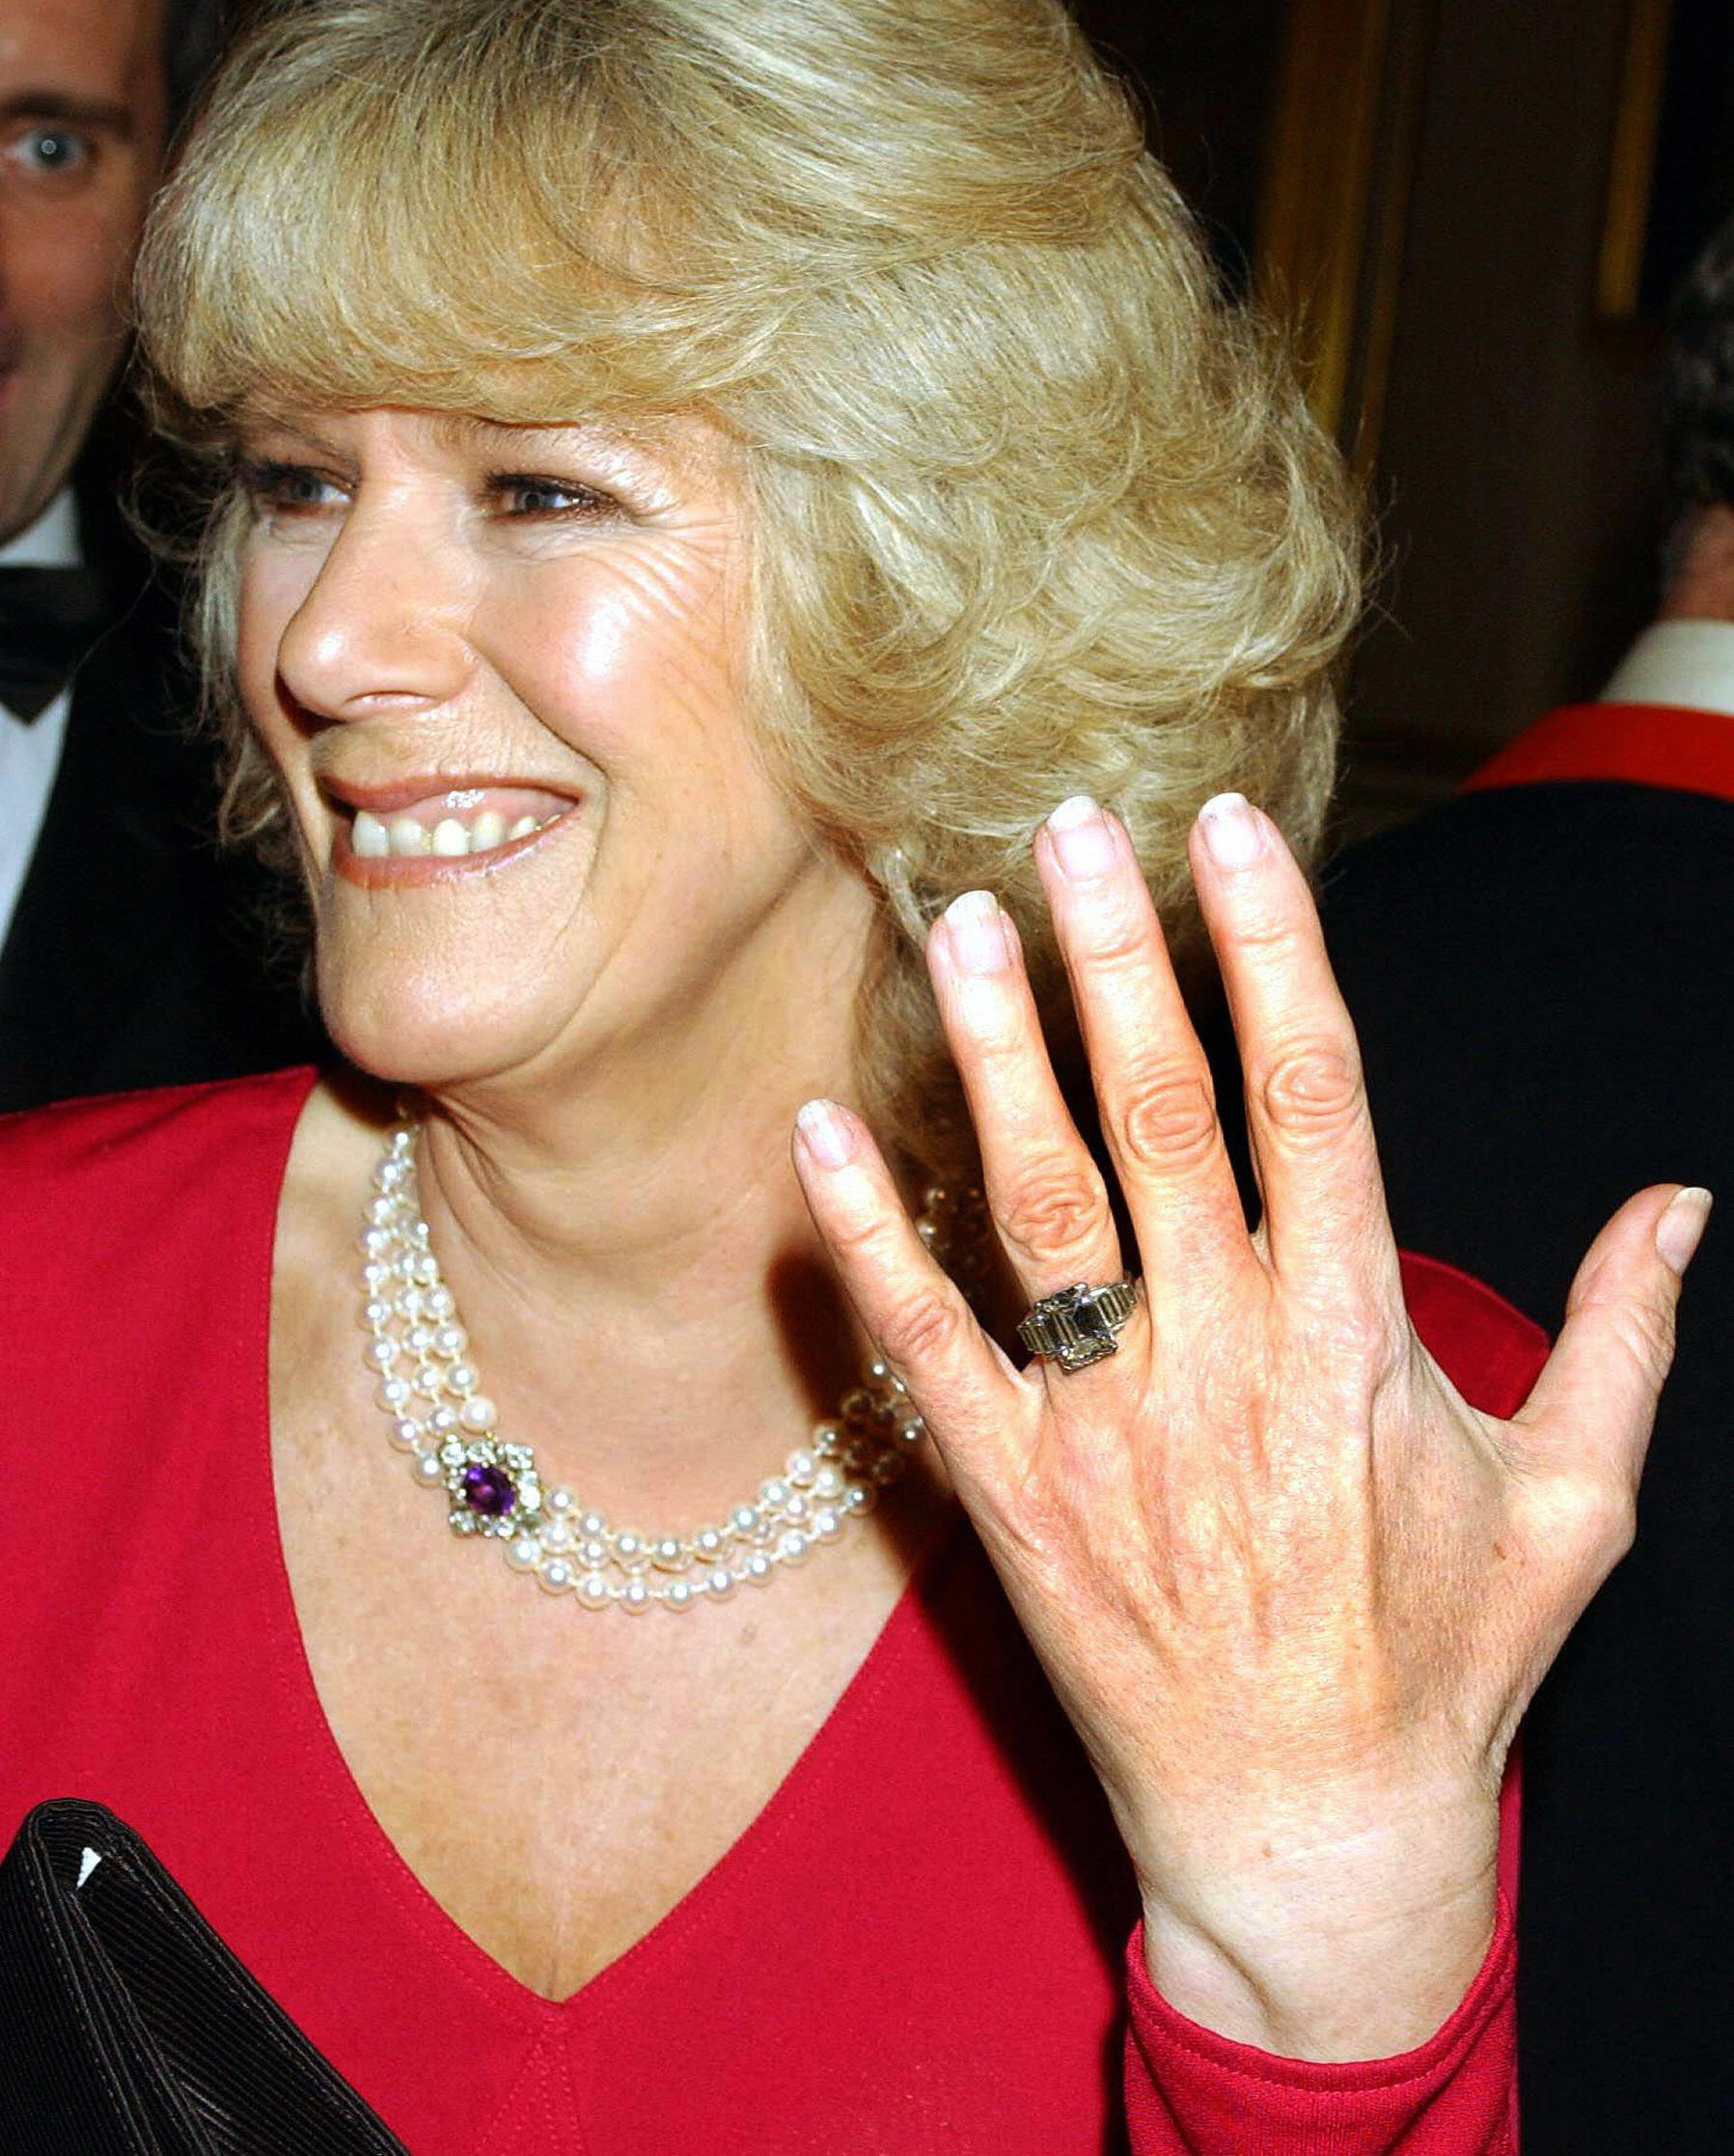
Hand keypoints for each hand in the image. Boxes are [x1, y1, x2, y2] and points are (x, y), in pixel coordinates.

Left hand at [792, 792, 1706, 2058]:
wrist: (1306, 1845)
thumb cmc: (1447, 1670)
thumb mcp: (1573, 1507)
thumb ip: (1621, 1341)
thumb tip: (1685, 1201)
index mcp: (1357, 1340)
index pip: (1313, 1101)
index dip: (1272, 952)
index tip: (1232, 836)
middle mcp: (1223, 1361)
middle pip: (1164, 1117)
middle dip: (1122, 959)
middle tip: (1073, 824)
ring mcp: (1104, 1429)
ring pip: (1041, 1206)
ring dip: (999, 1056)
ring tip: (965, 924)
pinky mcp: (1011, 1499)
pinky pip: (921, 1350)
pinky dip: (868, 1237)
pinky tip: (821, 1130)